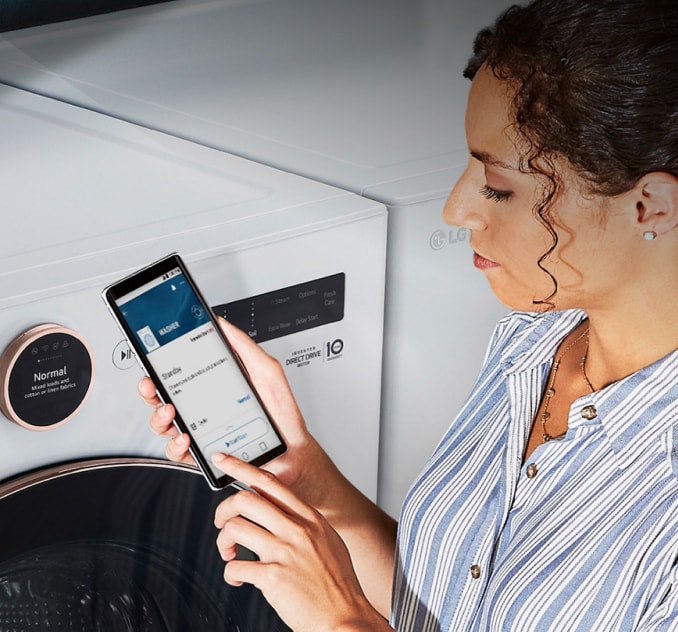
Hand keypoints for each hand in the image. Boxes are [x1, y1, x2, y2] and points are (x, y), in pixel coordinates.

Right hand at [138, 317, 317, 493]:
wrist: (293, 448)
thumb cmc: (281, 412)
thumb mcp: (266, 371)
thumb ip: (245, 346)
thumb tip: (223, 324)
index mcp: (212, 386)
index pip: (177, 375)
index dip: (159, 367)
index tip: (153, 360)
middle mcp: (202, 409)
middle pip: (161, 398)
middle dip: (149, 391)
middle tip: (153, 385)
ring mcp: (200, 432)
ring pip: (163, 426)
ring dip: (159, 417)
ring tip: (171, 411)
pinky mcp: (204, 455)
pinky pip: (179, 452)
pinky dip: (177, 445)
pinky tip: (186, 437)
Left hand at [212, 453, 390, 631]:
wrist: (345, 618)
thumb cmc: (337, 584)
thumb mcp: (328, 540)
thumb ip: (304, 523)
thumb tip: (279, 511)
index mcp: (309, 518)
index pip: (270, 483)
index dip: (242, 468)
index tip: (224, 460)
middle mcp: (296, 530)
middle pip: (245, 500)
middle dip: (224, 510)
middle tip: (222, 522)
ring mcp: (284, 552)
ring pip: (235, 528)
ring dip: (224, 542)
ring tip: (230, 552)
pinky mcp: (272, 577)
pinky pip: (235, 565)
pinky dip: (231, 573)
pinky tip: (239, 578)